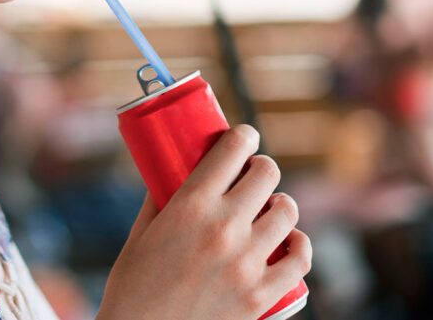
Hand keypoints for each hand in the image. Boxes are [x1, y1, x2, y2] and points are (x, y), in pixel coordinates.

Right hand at [98, 125, 310, 319]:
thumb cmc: (132, 289)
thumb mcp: (140, 234)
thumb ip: (160, 200)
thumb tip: (173, 172)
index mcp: (190, 206)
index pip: (233, 150)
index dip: (243, 136)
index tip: (243, 138)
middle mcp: (223, 229)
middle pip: (266, 174)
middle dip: (261, 168)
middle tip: (254, 175)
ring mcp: (246, 264)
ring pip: (288, 211)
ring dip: (280, 203)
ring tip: (270, 208)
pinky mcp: (260, 296)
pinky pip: (300, 258)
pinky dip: (299, 244)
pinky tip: (290, 241)